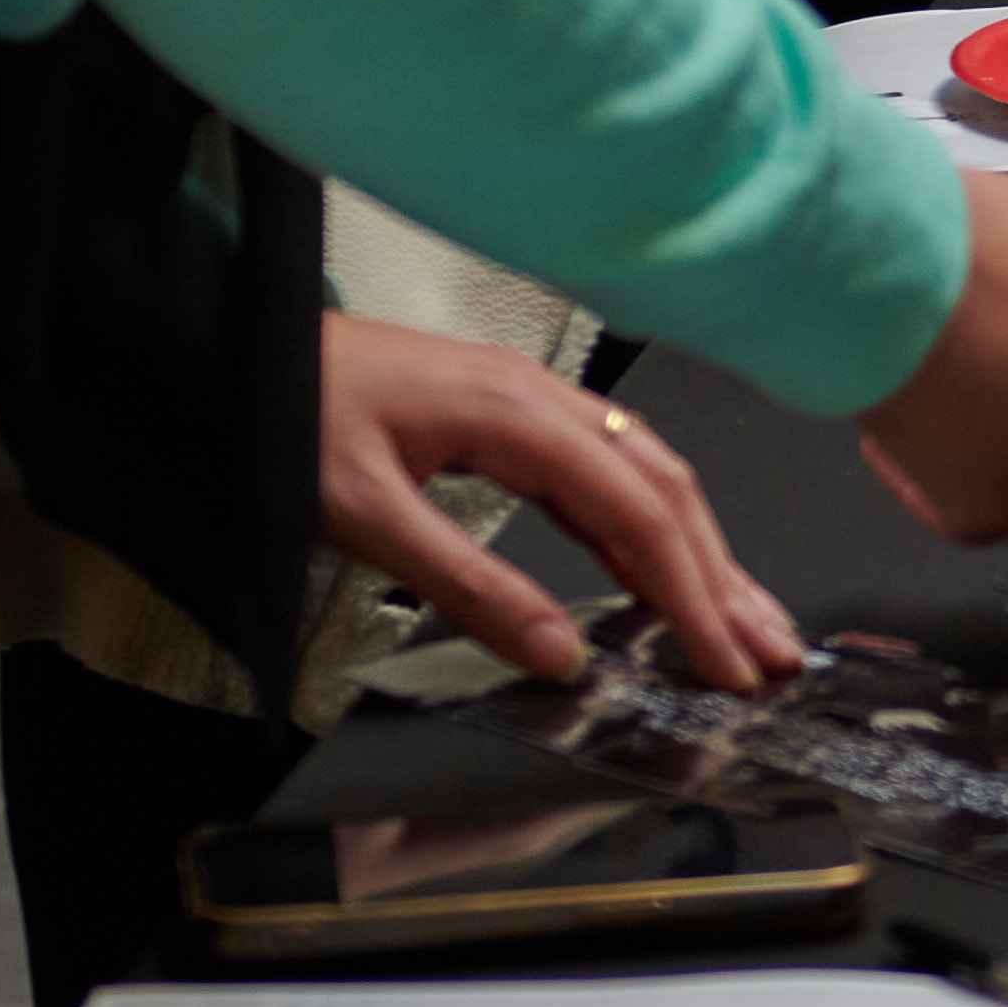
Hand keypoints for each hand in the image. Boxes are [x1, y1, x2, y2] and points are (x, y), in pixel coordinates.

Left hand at [315, 315, 805, 692]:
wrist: (238, 349)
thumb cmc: (289, 412)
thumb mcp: (366, 514)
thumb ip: (466, 585)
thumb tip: (557, 654)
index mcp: (515, 411)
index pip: (635, 509)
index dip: (690, 592)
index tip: (724, 657)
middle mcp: (539, 397)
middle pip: (663, 487)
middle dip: (725, 574)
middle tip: (769, 649)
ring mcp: (530, 402)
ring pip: (645, 476)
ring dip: (701, 551)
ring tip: (743, 619)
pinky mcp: (510, 418)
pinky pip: (603, 473)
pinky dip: (648, 529)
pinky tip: (663, 573)